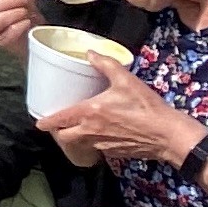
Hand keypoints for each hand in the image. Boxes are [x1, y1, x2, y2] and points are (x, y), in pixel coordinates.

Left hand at [38, 52, 206, 167]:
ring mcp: (102, 145)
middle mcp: (91, 131)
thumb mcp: (127, 81)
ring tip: (76, 129)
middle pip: (65, 137)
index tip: (39, 123)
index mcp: (90, 113)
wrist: (168, 135)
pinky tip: (99, 134)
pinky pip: (96, 149)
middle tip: (58, 124)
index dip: (46, 122)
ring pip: (79, 145)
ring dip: (75, 139)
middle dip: (58, 132)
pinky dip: (92, 144)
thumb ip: (106, 65)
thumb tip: (90, 53)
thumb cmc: (147, 107)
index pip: (60, 120)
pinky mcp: (114, 153)